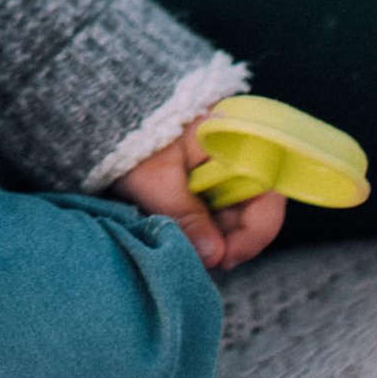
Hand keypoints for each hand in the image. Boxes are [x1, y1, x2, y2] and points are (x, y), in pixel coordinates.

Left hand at [117, 124, 287, 273]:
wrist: (107, 115)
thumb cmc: (132, 138)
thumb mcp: (156, 180)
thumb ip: (186, 216)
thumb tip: (213, 255)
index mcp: (238, 142)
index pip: (269, 193)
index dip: (256, 231)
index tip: (226, 257)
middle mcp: (239, 154)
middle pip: (254, 209)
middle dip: (231, 240)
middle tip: (202, 262)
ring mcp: (224, 166)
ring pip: (235, 213)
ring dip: (215, 236)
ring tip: (189, 250)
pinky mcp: (207, 176)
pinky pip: (216, 208)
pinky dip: (203, 226)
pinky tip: (184, 235)